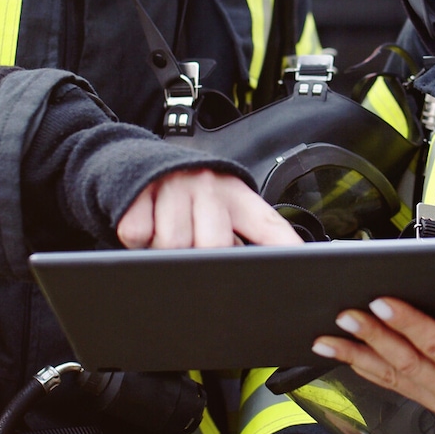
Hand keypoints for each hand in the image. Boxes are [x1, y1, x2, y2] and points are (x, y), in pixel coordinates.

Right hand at [116, 168, 301, 248]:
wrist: (131, 160)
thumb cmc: (184, 196)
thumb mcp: (219, 206)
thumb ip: (238, 236)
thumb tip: (255, 273)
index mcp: (235, 194)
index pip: (268, 223)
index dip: (286, 246)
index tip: (303, 266)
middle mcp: (207, 185)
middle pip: (214, 244)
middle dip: (204, 260)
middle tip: (193, 254)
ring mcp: (172, 186)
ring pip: (173, 246)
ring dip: (166, 255)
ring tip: (166, 237)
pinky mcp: (137, 192)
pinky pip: (138, 235)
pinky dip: (138, 242)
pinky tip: (145, 226)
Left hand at [311, 278, 434, 418]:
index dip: (408, 323)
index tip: (381, 302)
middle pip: (404, 361)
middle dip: (372, 336)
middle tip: (345, 315)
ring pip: (388, 376)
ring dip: (354, 355)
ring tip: (325, 338)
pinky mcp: (424, 401)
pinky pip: (389, 383)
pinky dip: (362, 366)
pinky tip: (341, 353)